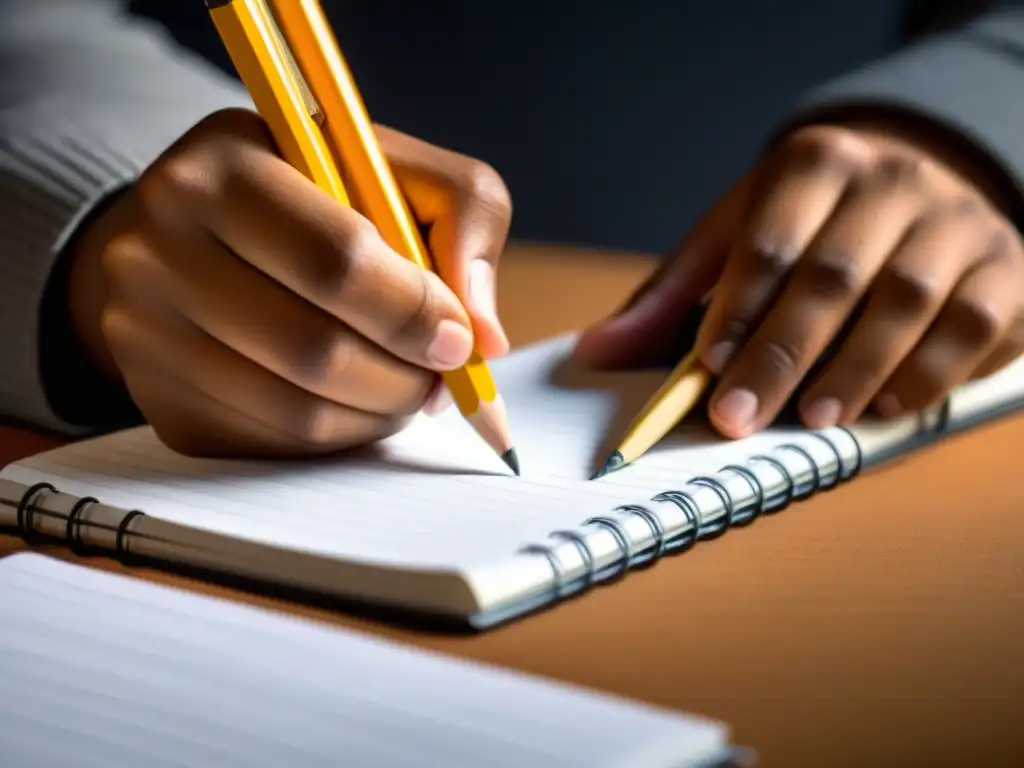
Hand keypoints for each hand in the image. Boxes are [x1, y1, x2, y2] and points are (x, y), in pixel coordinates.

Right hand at [68, 108, 510, 456]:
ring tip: (406, 390)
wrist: (189, 235)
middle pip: (314, 349)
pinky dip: (337, 438)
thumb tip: (486, 336)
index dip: (413, 312)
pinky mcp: (160, 401)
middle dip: (405, 378)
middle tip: (440, 378)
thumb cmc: (311, 198)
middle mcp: (158, 247)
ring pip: (297, 411)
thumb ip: (463, 216)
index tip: (459, 339)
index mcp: (223, 167)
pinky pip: (272, 446)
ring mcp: (143, 332)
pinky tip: (355, 405)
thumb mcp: (391, 167)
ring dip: (379, 415)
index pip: (335, 259)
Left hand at [576, 122, 1023, 438]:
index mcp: (814, 163)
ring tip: (811, 419)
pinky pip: (972, 328)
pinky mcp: (1005, 266)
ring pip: (909, 303)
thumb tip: (597, 352)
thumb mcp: (735, 238)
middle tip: (741, 418)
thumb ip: (672, 297)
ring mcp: (956, 220)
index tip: (708, 371)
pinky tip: (880, 407)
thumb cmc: (809, 224)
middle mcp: (891, 181)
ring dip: (855, 372)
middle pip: (833, 277)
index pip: (769, 242)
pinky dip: (925, 376)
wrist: (917, 185)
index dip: (738, 313)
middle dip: (782, 356)